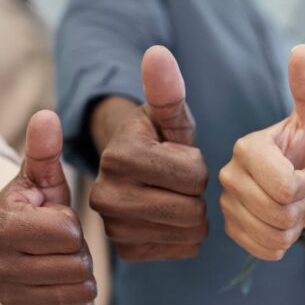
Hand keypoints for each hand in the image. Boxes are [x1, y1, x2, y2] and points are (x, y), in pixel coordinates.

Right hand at [0, 110, 96, 304]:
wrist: (13, 240)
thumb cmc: (35, 203)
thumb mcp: (40, 174)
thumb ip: (44, 148)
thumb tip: (46, 115)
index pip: (65, 231)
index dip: (73, 224)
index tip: (60, 218)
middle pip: (73, 264)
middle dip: (80, 251)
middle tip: (67, 242)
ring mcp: (5, 294)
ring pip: (76, 290)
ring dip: (83, 274)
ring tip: (68, 258)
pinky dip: (80, 298)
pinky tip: (69, 280)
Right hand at [89, 46, 207, 261]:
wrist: (129, 171)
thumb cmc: (156, 139)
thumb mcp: (166, 114)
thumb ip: (167, 90)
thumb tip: (157, 53)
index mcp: (119, 157)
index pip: (194, 175)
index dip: (198, 165)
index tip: (177, 157)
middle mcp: (107, 196)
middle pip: (192, 208)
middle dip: (197, 193)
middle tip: (179, 182)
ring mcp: (113, 229)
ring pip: (191, 231)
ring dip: (195, 214)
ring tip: (174, 197)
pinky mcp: (125, 252)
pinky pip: (183, 250)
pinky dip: (186, 236)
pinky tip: (170, 218)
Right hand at [219, 45, 304, 260]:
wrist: (304, 177)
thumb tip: (301, 50)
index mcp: (247, 148)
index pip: (285, 187)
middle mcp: (228, 175)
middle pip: (280, 214)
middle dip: (301, 206)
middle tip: (301, 190)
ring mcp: (226, 204)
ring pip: (274, 236)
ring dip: (293, 226)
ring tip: (292, 204)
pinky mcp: (230, 230)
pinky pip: (265, 251)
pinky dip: (282, 242)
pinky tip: (281, 222)